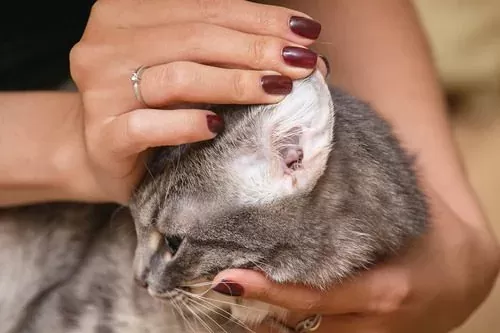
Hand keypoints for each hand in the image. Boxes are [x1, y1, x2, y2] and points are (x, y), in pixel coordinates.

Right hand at [69, 0, 322, 203]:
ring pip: (177, 77)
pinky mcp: (103, 135)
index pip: (205, 8)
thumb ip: (221, 49)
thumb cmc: (151, 106)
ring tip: (277, 90)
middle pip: (195, 38)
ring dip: (235, 83)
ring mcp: (101, 91)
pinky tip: (216, 127)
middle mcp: (107, 45)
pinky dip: (185, 124)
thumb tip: (296, 48)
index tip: (306, 33)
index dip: (260, 18)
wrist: (101, 152)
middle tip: (301, 64)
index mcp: (126, 14)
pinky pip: (146, 125)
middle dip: (257, 49)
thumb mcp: (181, 64)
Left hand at [213, 185, 499, 332]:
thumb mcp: (411, 207)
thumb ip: (372, 184)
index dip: (270, 291)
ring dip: (263, 318)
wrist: (463, 278)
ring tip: (228, 287)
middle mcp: (369, 326)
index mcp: (384, 291)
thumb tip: (326, 140)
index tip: (228, 280)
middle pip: (298, 325)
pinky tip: (257, 299)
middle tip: (215, 278)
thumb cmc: (434, 236)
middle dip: (256, 308)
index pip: (316, 298)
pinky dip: (281, 320)